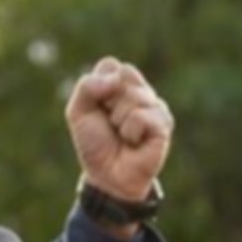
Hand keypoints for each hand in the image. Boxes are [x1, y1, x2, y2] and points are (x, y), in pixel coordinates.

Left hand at [66, 58, 171, 202]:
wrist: (107, 176)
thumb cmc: (95, 144)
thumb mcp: (77, 112)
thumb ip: (88, 86)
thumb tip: (117, 79)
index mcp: (121, 83)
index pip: (111, 65)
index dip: (99, 87)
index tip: (99, 108)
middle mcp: (141, 91)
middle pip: (124, 75)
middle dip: (109, 102)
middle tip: (111, 123)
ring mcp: (155, 106)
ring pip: (133, 96)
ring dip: (119, 120)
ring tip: (123, 135)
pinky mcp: (164, 123)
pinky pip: (141, 116)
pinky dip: (130, 132)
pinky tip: (135, 143)